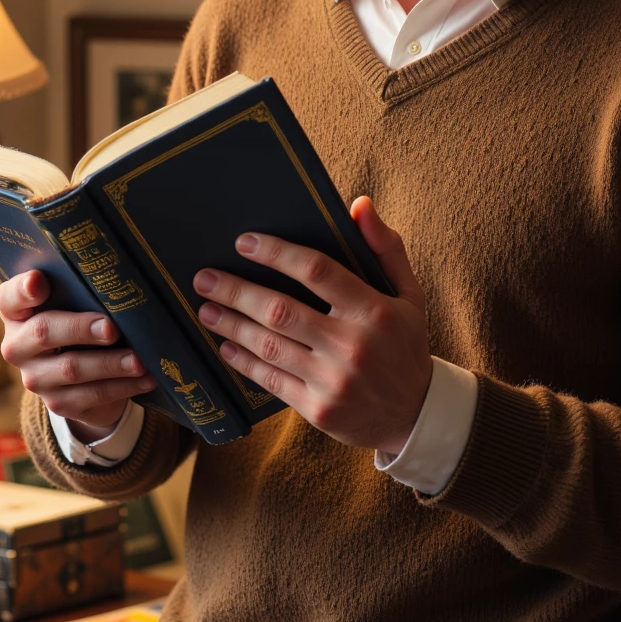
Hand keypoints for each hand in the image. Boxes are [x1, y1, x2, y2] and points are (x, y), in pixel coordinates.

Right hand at [0, 270, 155, 439]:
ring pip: (71, 369)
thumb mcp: (75, 304)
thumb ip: (81, 291)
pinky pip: (91, 395)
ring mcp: (36, 378)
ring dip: (110, 364)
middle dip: (80, 328)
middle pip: (43, 332)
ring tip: (139, 360)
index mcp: (16, 312)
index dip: (23, 289)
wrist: (84, 376)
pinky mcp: (58, 403)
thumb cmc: (80, 322)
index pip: (10, 297)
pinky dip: (123, 386)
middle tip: (111, 328)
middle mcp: (18, 345)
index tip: (39, 282)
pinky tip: (146, 378)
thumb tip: (120, 283)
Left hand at [192, 196, 431, 452]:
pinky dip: (243, 361)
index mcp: (374, 311)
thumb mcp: (409, 295)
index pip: (318, 271)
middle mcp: (352, 345)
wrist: (416, 416)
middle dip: (237, 291)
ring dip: (231, 324)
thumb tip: (359, 204)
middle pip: (280, 310)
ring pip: (269, 345)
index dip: (277, 254)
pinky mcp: (318, 409)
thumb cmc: (405, 346)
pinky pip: (270, 379)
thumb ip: (385, 248)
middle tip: (204, 277)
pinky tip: (225, 346)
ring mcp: (333, 380)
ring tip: (206, 308)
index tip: (244, 243)